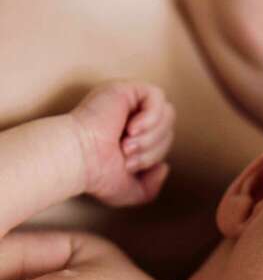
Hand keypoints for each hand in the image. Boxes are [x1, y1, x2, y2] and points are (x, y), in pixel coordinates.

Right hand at [71, 80, 174, 206]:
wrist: (77, 158)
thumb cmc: (96, 174)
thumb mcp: (129, 190)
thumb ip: (150, 187)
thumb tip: (165, 167)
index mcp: (132, 135)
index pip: (164, 141)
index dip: (154, 157)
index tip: (128, 166)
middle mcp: (130, 115)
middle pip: (168, 128)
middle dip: (153, 149)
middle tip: (126, 156)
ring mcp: (127, 101)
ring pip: (166, 113)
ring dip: (151, 135)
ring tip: (126, 144)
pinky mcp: (124, 89)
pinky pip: (156, 96)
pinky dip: (151, 116)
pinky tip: (131, 128)